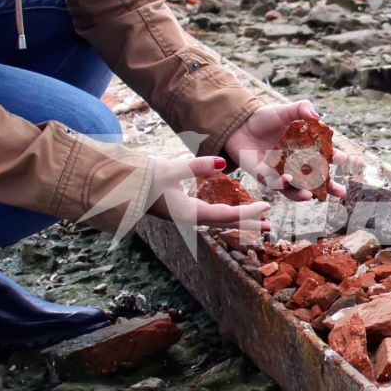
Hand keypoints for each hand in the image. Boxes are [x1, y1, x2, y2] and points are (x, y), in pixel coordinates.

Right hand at [147, 155, 270, 231]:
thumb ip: (196, 165)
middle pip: (225, 223)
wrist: (120, 186)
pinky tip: (231, 210)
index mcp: (189, 212)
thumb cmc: (143, 178)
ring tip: (258, 223)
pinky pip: (210, 214)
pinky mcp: (182, 209)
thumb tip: (222, 163)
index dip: (247, 213)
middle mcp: (190, 217)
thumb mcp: (170, 168)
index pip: (225, 215)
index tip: (266, 208)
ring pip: (219, 220)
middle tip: (270, 227)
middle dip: (247, 224)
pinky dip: (226, 213)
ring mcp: (185, 214)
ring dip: (239, 221)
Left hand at [223, 100, 348, 201]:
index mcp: (305, 149)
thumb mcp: (285, 111)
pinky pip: (274, 184)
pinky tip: (287, 180)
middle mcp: (295, 165)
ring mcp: (280, 173)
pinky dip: (281, 184)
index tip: (342, 158)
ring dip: (303, 193)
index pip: (324, 156)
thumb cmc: (264, 118)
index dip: (335, 158)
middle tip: (341, 193)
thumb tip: (317, 115)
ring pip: (295, 189)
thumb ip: (302, 109)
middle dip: (329, 188)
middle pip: (315, 181)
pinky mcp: (264, 176)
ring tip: (310, 195)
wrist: (238, 124)